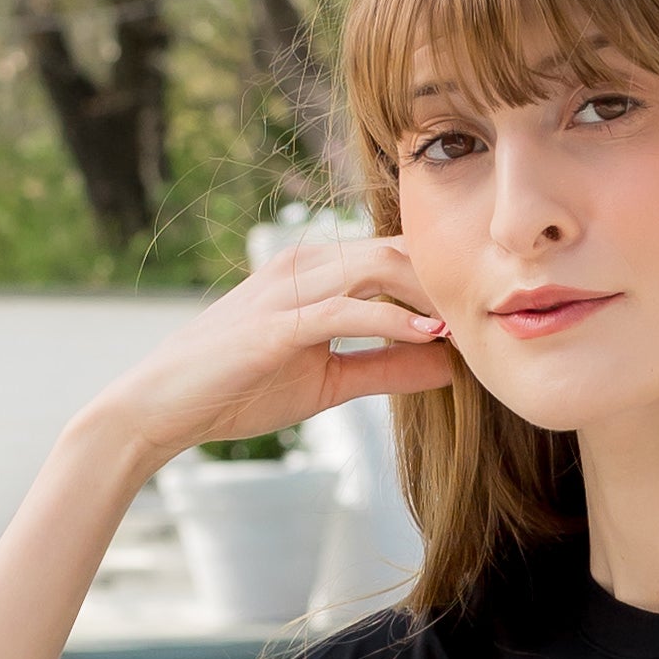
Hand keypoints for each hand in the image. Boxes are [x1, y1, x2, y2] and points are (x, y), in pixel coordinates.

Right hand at [87, 239, 455, 470]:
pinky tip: (432, 336)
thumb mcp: (326, 381)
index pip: (393, 256)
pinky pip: (346, 310)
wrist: (161, 407)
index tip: (487, 308)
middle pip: (394, 250)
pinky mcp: (276, 324)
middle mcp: (302, 266)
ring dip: (431, 291)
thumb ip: (385, 368)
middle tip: (496, 307)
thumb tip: (449, 366)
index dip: (443, 278)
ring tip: (476, 319)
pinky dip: (394, 320)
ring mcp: (287, 290)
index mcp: (313, 272)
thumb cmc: (236, 389)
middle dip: (447, 275)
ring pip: (376, 268)